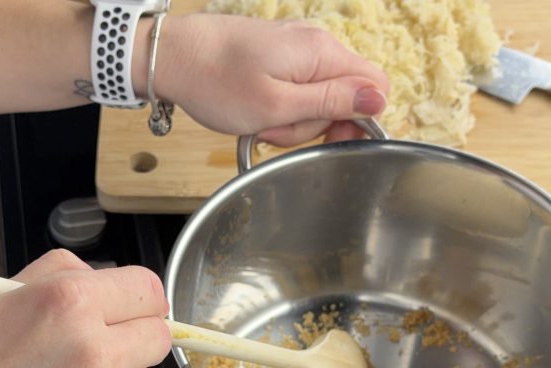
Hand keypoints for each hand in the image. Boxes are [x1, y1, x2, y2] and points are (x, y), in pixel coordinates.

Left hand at [156, 14, 389, 145]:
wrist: (172, 56)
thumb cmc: (216, 82)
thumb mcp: (276, 105)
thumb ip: (330, 103)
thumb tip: (379, 100)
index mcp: (322, 53)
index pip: (374, 85)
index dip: (360, 119)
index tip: (330, 139)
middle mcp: (316, 45)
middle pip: (345, 96)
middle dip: (314, 124)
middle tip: (276, 129)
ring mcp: (296, 49)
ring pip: (317, 98)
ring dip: (292, 120)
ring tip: (260, 121)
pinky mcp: (278, 56)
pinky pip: (295, 91)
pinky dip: (279, 108)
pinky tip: (256, 113)